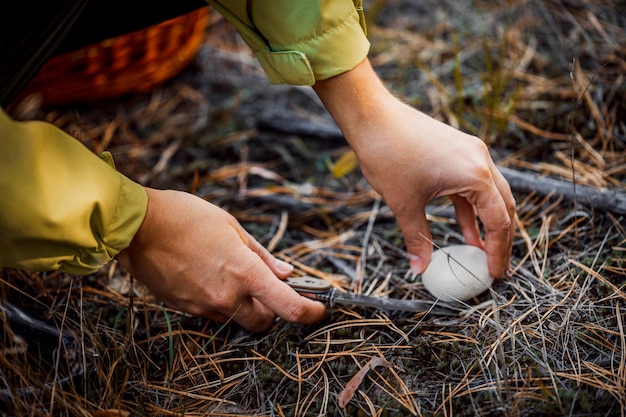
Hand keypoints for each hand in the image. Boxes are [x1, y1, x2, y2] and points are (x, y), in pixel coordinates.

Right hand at [115, 188, 325, 330]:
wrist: (136, 226)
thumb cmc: (186, 217)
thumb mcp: (232, 227)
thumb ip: (262, 255)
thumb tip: (286, 273)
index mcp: (244, 272)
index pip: (289, 307)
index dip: (310, 312)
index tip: (318, 309)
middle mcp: (226, 296)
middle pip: (264, 322)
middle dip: (273, 310)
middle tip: (269, 289)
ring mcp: (204, 306)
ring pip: (237, 318)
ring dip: (245, 306)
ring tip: (231, 275)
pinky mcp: (185, 309)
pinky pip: (213, 313)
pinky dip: (220, 302)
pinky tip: (208, 277)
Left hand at [314, 59, 514, 277]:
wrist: (373, 117)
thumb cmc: (388, 155)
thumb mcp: (404, 203)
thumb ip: (417, 238)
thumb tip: (420, 268)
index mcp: (475, 175)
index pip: (498, 221)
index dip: (498, 251)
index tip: (494, 275)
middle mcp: (480, 160)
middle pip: (503, 206)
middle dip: (500, 238)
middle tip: (495, 267)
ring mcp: (470, 152)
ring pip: (490, 194)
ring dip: (486, 223)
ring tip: (481, 252)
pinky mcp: (458, 150)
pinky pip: (472, 184)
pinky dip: (470, 208)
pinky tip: (464, 230)